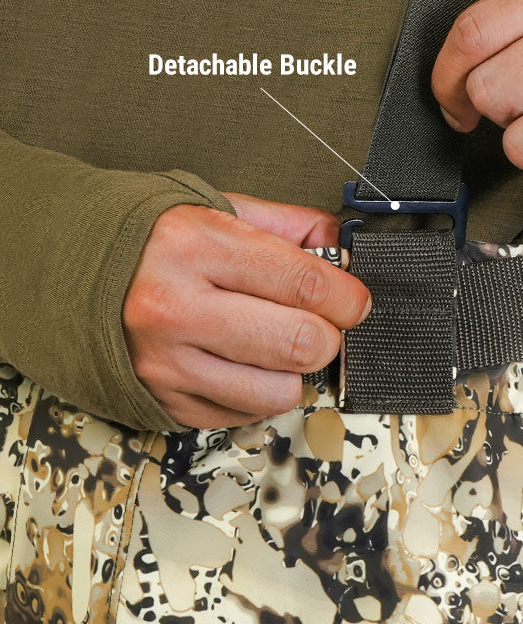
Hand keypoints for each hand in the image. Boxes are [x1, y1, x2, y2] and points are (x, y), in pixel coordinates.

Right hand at [123, 193, 371, 427]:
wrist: (66, 271)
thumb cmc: (152, 240)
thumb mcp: (219, 209)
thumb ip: (289, 224)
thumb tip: (344, 249)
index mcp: (196, 246)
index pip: (304, 282)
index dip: (347, 297)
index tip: (355, 302)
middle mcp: (176, 307)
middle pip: (300, 343)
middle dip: (328, 336)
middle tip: (320, 323)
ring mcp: (166, 361)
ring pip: (278, 391)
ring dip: (293, 371)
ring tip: (275, 344)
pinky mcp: (162, 400)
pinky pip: (243, 414)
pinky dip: (258, 393)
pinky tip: (242, 363)